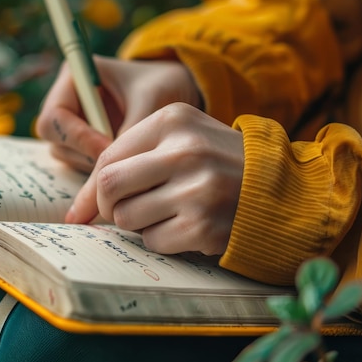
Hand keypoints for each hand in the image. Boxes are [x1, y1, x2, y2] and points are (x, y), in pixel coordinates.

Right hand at [35, 56, 201, 172]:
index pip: (53, 118)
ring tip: (129, 163)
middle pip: (54, 141)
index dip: (77, 138)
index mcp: (74, 78)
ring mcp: (73, 126)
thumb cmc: (164, 87)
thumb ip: (128, 134)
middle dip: (85, 155)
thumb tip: (108, 173)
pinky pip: (81, 167)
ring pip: (67, 158)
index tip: (109, 149)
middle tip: (119, 162)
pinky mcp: (84, 147)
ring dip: (93, 167)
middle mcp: (66, 103)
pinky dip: (100, 174)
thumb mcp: (151, 105)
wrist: (180, 93)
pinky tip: (127, 169)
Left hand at [66, 103, 244, 255]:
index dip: (93, 187)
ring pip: (126, 218)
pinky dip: (162, 240)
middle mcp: (185, 151)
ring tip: (168, 213)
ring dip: (138, 224)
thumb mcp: (183, 141)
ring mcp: (196, 190)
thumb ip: (132, 161)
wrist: (284, 191)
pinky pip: (153, 242)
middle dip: (107, 207)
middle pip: (109, 187)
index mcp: (174, 120)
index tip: (90, 207)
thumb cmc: (220, 164)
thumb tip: (77, 210)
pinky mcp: (202, 226)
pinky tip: (186, 227)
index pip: (107, 156)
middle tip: (122, 212)